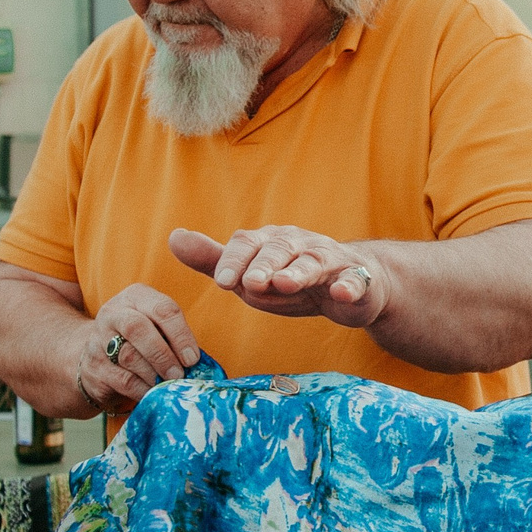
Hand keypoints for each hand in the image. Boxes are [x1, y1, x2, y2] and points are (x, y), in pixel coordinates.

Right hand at [81, 282, 203, 408]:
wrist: (95, 352)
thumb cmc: (139, 338)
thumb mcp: (155, 325)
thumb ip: (173, 337)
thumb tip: (196, 363)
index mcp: (136, 297)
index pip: (162, 309)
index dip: (180, 335)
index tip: (192, 359)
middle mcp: (114, 313)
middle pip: (138, 328)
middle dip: (163, 354)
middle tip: (179, 374)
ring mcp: (99, 339)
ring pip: (128, 356)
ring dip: (153, 374)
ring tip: (168, 385)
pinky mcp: (94, 366)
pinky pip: (122, 379)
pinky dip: (143, 389)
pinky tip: (153, 393)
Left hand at [169, 225, 386, 329]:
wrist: (351, 287)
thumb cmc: (292, 281)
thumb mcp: (249, 274)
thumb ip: (214, 260)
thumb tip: (173, 238)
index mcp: (270, 241)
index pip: (247, 244)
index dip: (234, 262)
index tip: (222, 284)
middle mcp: (299, 244)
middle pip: (279, 249)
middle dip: (264, 265)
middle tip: (250, 284)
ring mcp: (330, 260)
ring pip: (314, 262)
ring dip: (299, 272)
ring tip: (285, 285)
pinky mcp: (357, 279)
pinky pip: (354, 280)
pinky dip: (349, 285)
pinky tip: (342, 293)